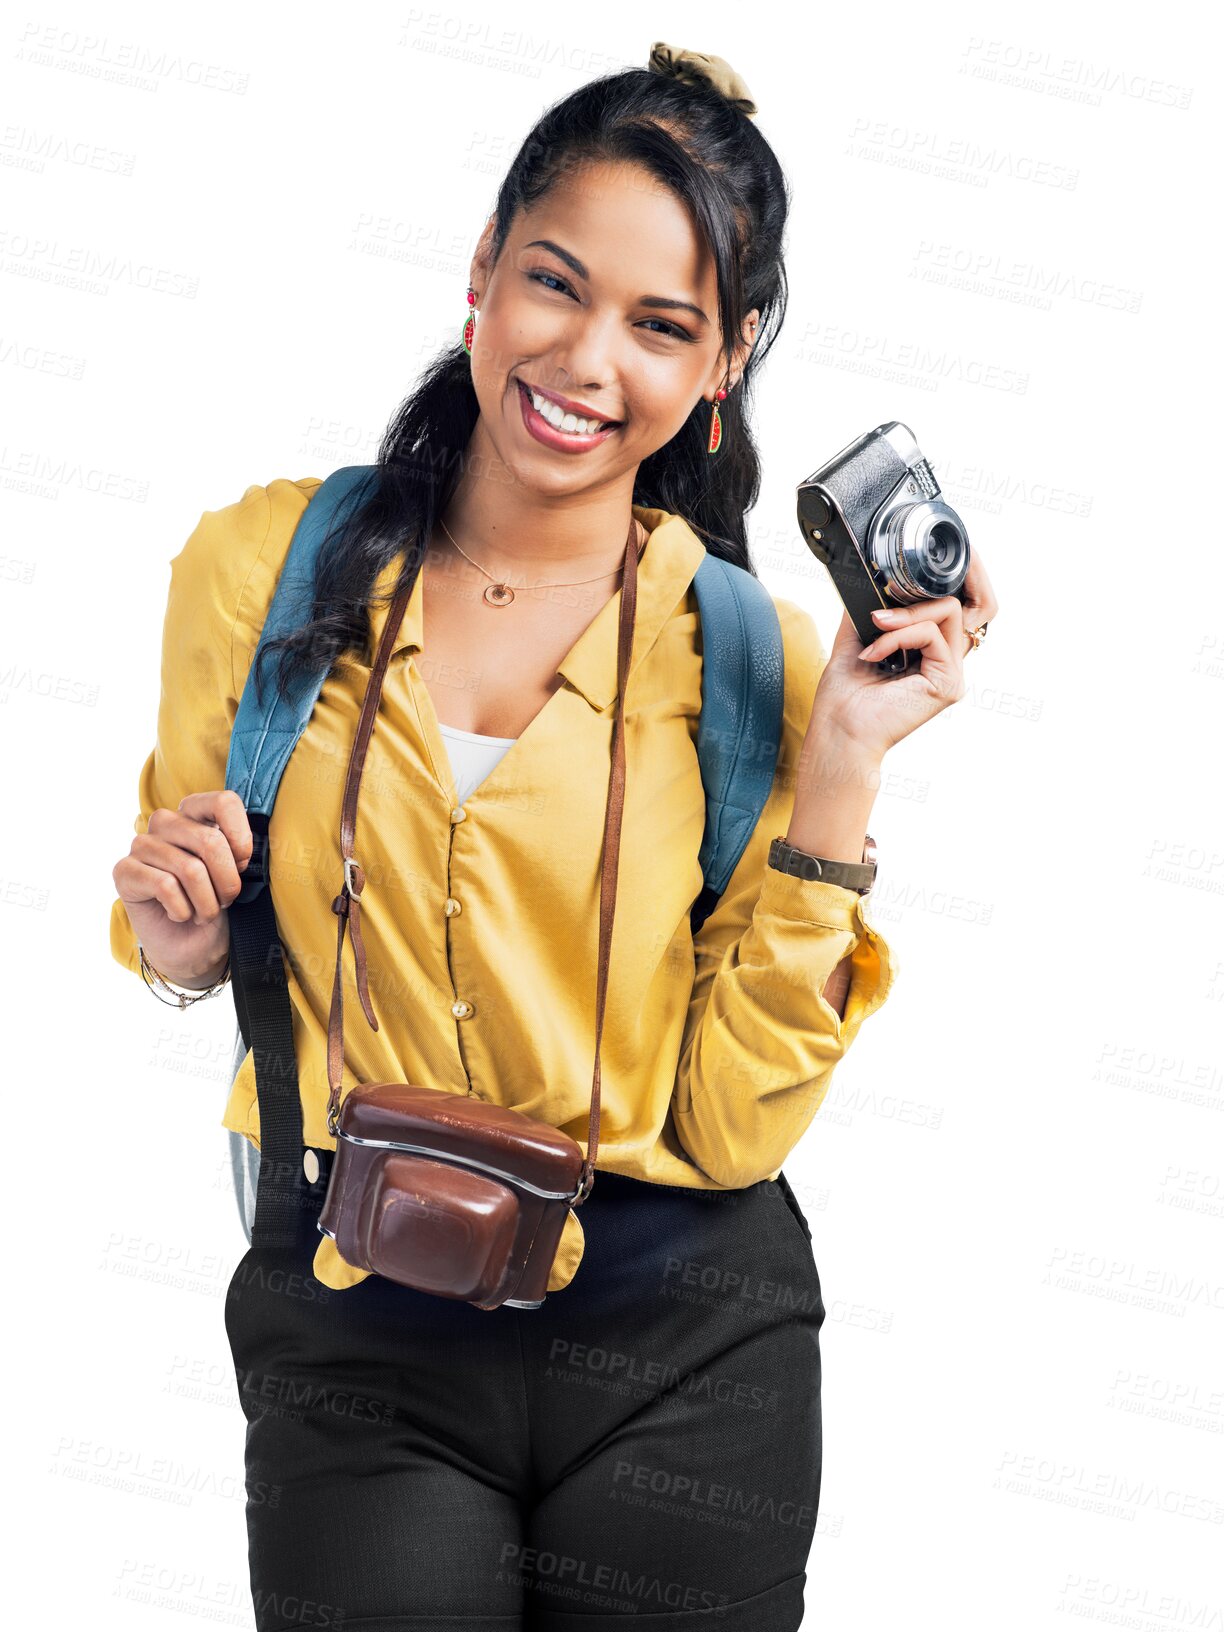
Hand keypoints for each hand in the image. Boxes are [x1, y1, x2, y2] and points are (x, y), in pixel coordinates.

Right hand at [112, 790, 253, 982]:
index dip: (241, 838)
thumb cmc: (215, 904)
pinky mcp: (124, 871)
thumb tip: (244, 851)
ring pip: (190, 869)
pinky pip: (165, 886)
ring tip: (204, 913)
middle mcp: (166, 822)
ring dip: (207, 904)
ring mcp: (142, 844)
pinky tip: (180, 915)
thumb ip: (239, 851)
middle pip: (210, 841)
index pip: (223, 802)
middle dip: (227, 883)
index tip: (243, 865)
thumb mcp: (237, 873)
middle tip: (225, 901)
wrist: (193, 947)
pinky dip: (182, 910)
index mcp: (195, 813)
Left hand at [809, 551, 998, 761]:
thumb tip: (870, 577)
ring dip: (906, 614)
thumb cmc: (844, 698)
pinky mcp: (948, 683)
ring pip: (948, 611)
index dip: (959, 577)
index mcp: (929, 654)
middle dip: (942, 584)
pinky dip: (899, 634)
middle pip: (963, 603)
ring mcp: (951, 674)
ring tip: (875, 630)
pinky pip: (932, 634)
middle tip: (898, 597)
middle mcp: (945, 663)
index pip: (955, 606)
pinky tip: (876, 651)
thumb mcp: (856, 637)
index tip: (929, 562)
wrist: (838, 731)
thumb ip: (870, 609)